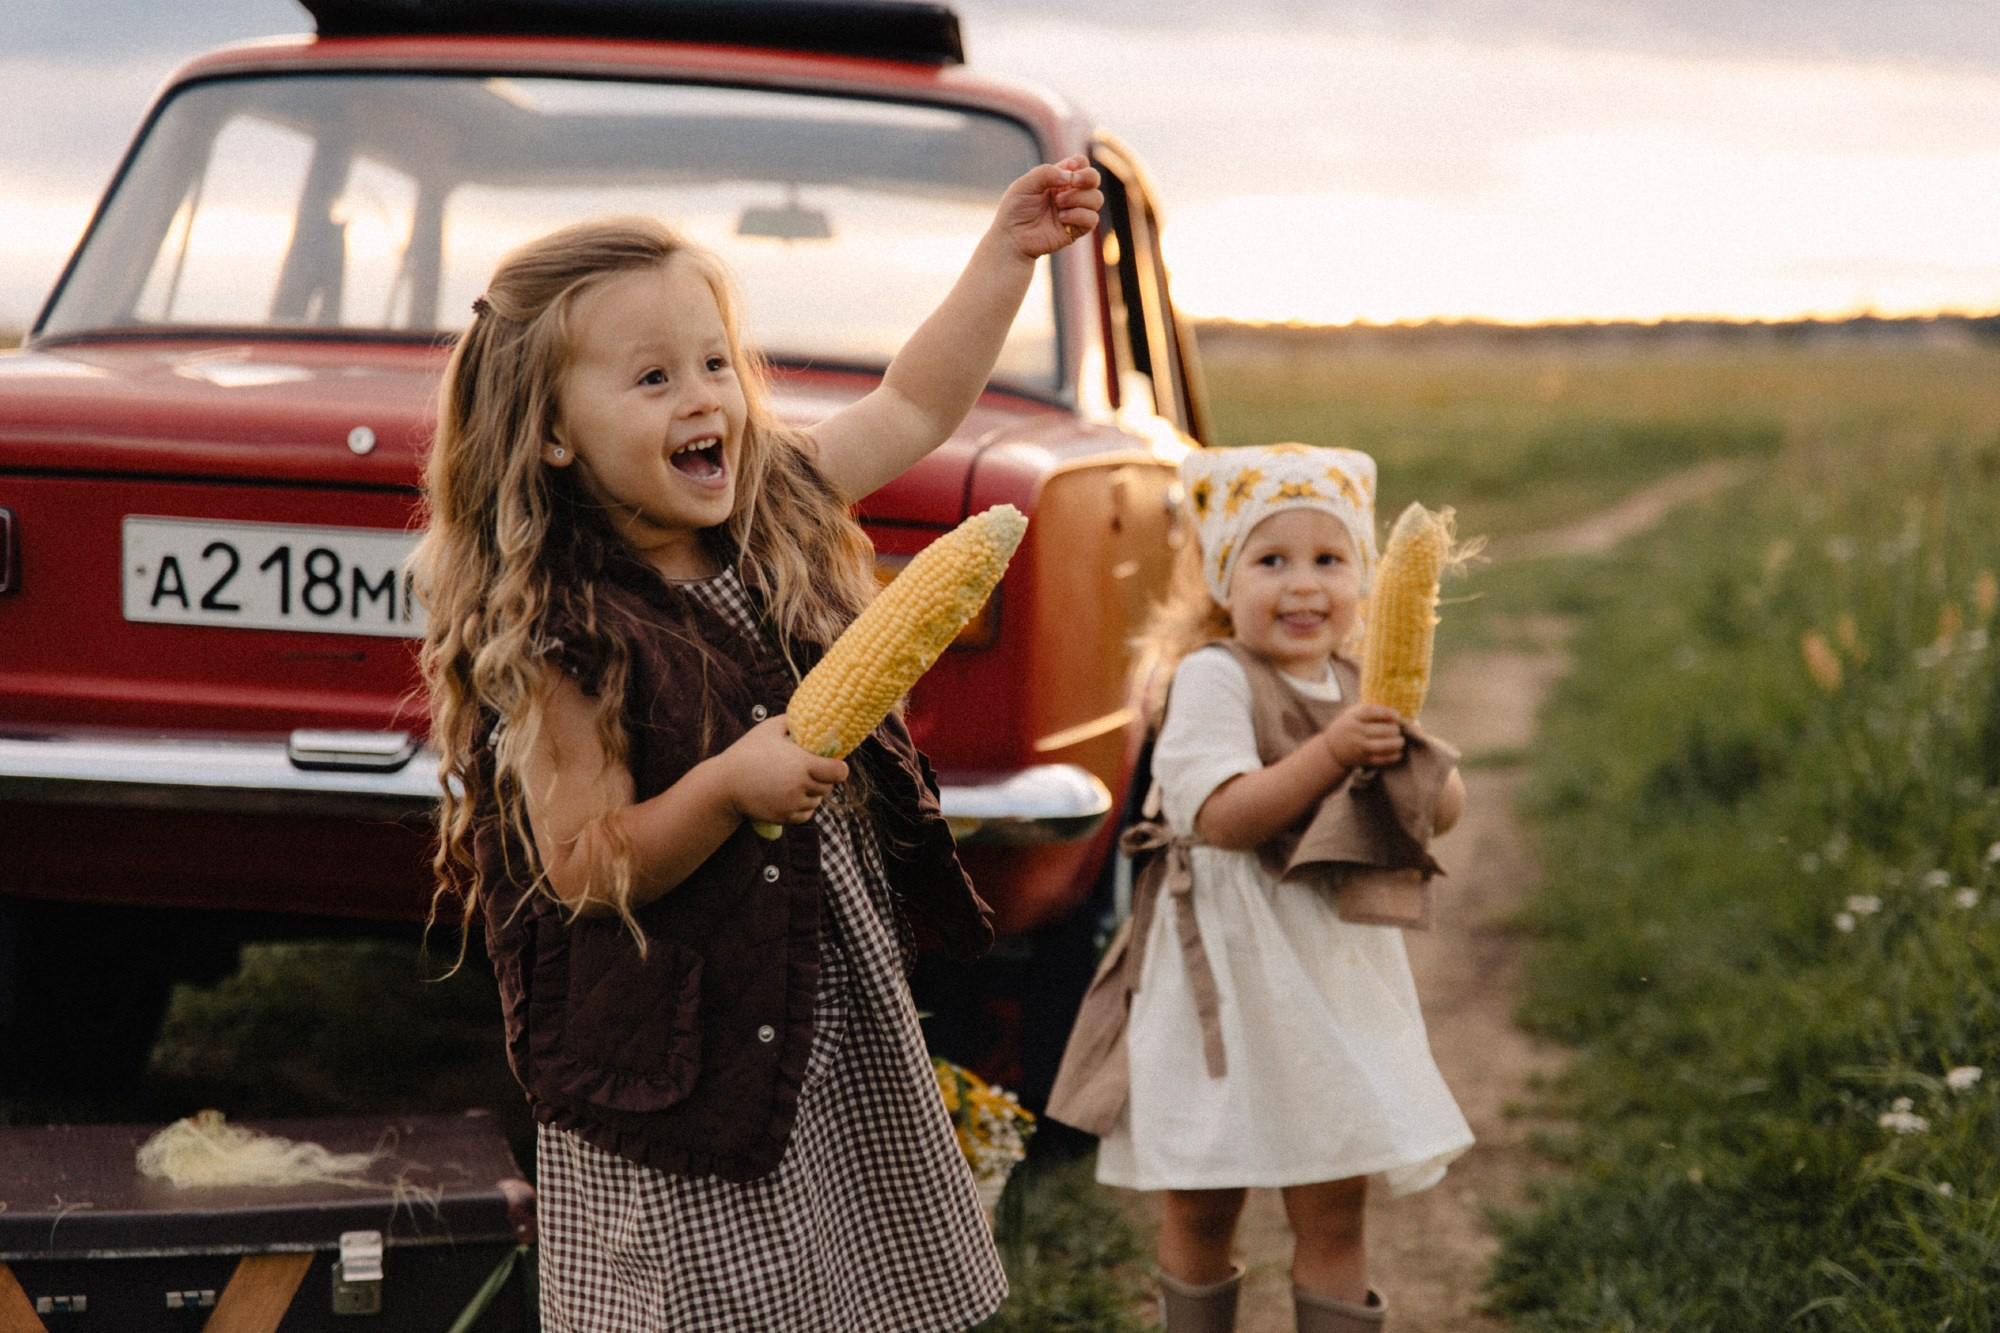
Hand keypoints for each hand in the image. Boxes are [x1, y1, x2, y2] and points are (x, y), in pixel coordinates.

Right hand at [720, 716, 848, 826]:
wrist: (724, 784)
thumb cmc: (747, 752)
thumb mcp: (769, 728)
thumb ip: (793, 721)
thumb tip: (812, 715)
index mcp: (802, 763)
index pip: (839, 772)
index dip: (839, 767)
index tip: (832, 762)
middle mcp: (800, 786)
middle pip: (829, 786)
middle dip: (824, 778)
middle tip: (810, 769)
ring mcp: (793, 804)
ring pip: (818, 800)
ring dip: (813, 792)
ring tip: (796, 780)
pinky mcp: (785, 817)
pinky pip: (806, 814)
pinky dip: (803, 806)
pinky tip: (792, 794)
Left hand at [993, 154, 1103, 259]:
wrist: (1012, 238)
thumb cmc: (1015, 209)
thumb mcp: (1025, 184)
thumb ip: (1046, 173)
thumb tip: (1071, 176)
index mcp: (1058, 179)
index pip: (1081, 164)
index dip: (1079, 163)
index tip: (1069, 167)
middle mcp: (1069, 193)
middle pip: (1094, 179)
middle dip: (1088, 177)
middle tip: (1073, 182)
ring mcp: (1074, 211)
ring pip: (1096, 199)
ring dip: (1079, 198)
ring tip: (1058, 204)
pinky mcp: (1076, 229)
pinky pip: (1092, 219)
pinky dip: (1079, 215)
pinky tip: (1061, 218)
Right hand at [1320, 704, 1405, 770]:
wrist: (1332, 748)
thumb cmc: (1349, 725)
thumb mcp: (1354, 713)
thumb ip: (1371, 710)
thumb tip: (1396, 713)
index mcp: (1354, 717)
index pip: (1370, 712)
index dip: (1386, 713)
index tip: (1397, 716)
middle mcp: (1355, 731)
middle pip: (1379, 730)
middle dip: (1394, 730)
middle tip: (1398, 730)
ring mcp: (1359, 746)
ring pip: (1380, 746)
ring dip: (1395, 744)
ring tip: (1400, 741)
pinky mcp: (1363, 759)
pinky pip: (1380, 759)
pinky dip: (1392, 757)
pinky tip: (1398, 752)